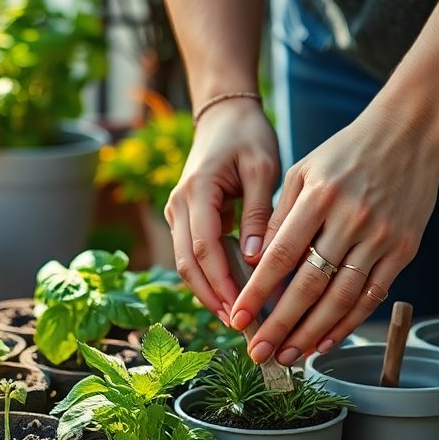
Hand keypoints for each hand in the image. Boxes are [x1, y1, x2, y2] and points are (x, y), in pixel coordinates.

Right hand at [164, 99, 279, 319]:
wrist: (224, 115)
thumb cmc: (248, 135)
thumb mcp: (262, 168)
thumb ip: (258, 212)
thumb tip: (255, 258)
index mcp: (196, 190)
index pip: (203, 247)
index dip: (221, 282)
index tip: (242, 307)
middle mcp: (178, 204)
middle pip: (186, 263)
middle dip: (211, 296)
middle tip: (239, 324)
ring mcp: (176, 212)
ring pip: (184, 263)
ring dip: (208, 292)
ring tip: (236, 316)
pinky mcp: (183, 217)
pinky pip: (191, 254)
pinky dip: (208, 277)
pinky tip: (232, 294)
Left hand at [230, 95, 438, 363]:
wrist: (412, 133)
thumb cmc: (347, 151)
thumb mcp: (303, 171)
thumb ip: (279, 215)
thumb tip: (254, 264)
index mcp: (318, 197)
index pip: (280, 256)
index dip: (257, 293)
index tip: (238, 320)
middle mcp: (350, 220)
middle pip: (309, 285)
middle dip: (280, 325)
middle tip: (258, 354)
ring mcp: (380, 238)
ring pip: (341, 299)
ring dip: (311, 334)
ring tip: (287, 356)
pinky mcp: (403, 250)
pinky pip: (371, 296)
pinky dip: (346, 324)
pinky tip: (324, 343)